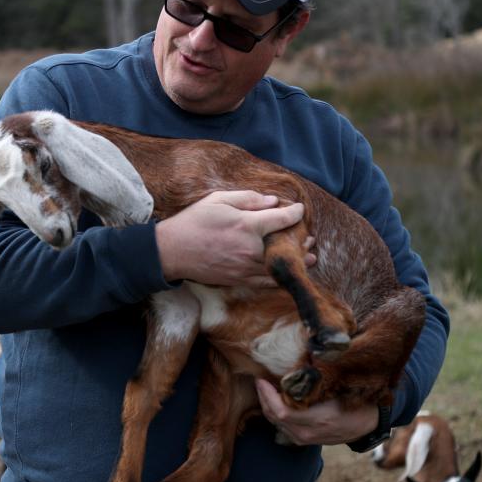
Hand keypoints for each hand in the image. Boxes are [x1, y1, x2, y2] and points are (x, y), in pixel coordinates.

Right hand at [155, 190, 313, 286]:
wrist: (171, 252)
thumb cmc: (193, 222)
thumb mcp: (217, 200)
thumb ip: (247, 199)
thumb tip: (272, 201)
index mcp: (247, 225)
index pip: (282, 219)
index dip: (295, 213)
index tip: (299, 210)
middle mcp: (250, 249)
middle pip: (286, 246)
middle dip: (301, 241)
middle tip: (310, 239)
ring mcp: (245, 267)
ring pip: (279, 267)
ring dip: (297, 262)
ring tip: (310, 259)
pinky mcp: (238, 279)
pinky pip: (266, 282)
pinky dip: (280, 278)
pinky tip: (286, 274)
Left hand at [255, 379, 377, 445]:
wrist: (370, 424)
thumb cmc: (357, 402)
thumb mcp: (341, 390)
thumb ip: (317, 384)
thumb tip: (296, 366)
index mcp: (318, 420)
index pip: (281, 411)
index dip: (267, 395)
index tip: (261, 379)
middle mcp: (308, 433)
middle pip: (274, 417)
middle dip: (263, 398)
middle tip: (259, 380)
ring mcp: (306, 439)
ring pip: (276, 423)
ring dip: (267, 405)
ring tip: (264, 388)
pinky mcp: (305, 441)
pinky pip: (282, 428)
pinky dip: (275, 414)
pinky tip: (274, 401)